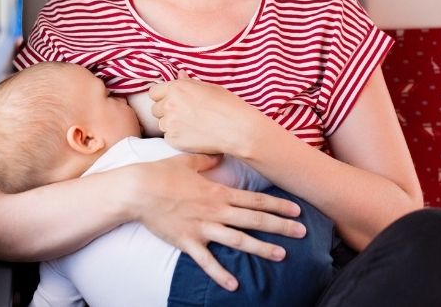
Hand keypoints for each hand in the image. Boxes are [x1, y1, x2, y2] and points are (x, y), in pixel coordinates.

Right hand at [134, 153, 305, 290]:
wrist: (137, 190)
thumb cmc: (161, 173)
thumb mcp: (188, 161)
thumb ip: (207, 160)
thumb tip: (219, 155)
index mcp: (218, 192)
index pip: (255, 199)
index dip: (278, 205)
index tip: (297, 211)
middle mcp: (216, 210)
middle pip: (254, 220)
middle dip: (280, 226)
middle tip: (302, 233)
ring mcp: (203, 227)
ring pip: (238, 240)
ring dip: (261, 248)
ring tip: (281, 255)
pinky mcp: (187, 241)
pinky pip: (206, 261)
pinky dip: (220, 274)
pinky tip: (234, 285)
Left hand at [148, 71, 267, 154]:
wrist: (237, 129)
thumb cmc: (227, 106)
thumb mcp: (209, 88)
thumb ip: (189, 83)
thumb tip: (179, 74)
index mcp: (177, 88)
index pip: (154, 92)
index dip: (163, 96)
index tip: (173, 101)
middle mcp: (169, 104)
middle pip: (155, 109)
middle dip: (166, 111)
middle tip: (185, 115)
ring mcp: (170, 123)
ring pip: (162, 124)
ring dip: (172, 125)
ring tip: (192, 126)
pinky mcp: (173, 140)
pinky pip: (169, 138)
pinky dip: (178, 138)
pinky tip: (194, 136)